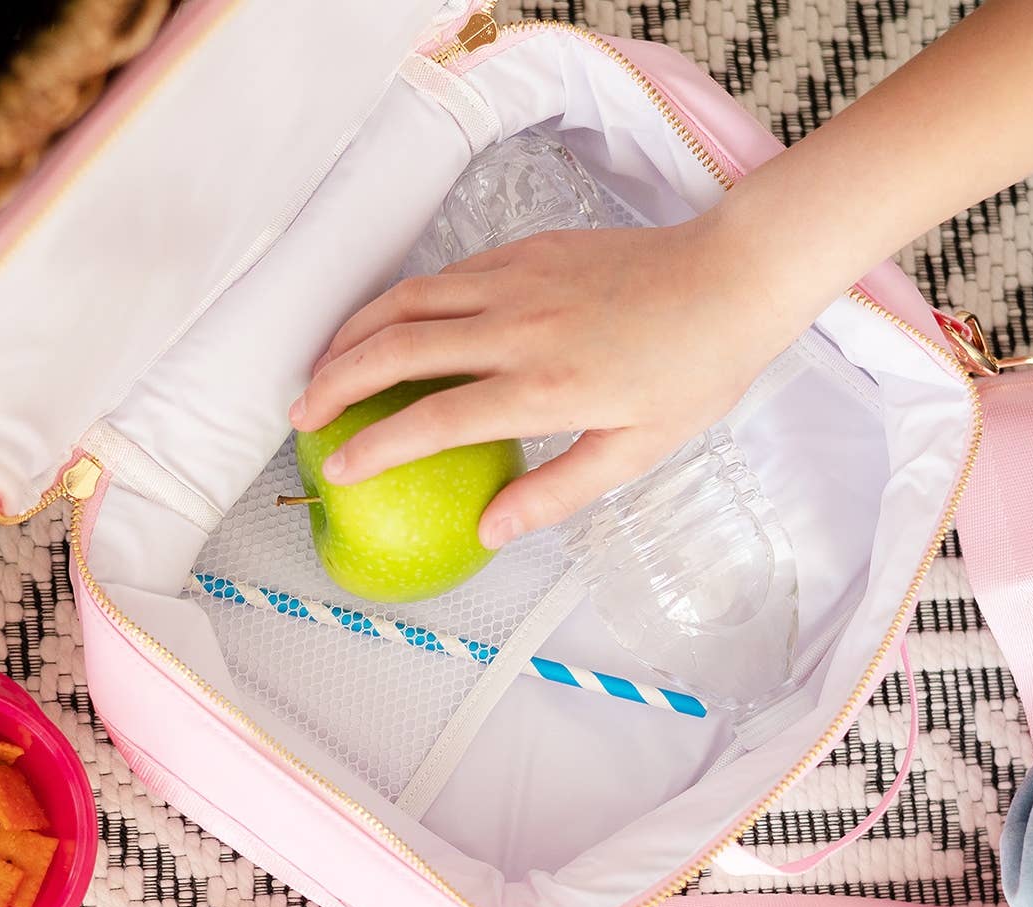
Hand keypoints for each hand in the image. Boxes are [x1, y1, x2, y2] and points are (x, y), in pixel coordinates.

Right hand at [290, 215, 782, 549]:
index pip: (431, 419)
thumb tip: (487, 531)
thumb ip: (553, 492)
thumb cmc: (692, 373)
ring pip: (405, 299)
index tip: (336, 469)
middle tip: (302, 416)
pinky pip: (443, 275)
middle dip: (334, 383)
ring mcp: (517, 279)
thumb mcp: (633, 452)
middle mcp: (517, 327)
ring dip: (352, 334)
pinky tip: (388, 327)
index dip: (373, 448)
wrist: (731, 278)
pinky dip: (400, 302)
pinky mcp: (524, 250)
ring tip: (322, 368)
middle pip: (395, 348)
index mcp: (544, 387)